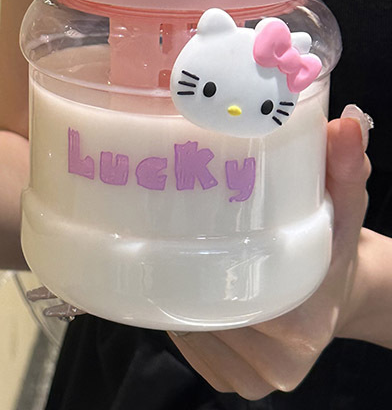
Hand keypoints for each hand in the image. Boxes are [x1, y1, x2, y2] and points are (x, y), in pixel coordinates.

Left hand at [168, 107, 371, 399]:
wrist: (342, 291)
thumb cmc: (334, 243)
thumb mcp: (344, 204)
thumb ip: (344, 168)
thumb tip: (345, 124)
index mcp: (301, 326)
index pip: (230, 300)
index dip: (198, 267)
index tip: (178, 232)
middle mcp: (278, 364)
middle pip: (204, 318)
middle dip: (180, 277)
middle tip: (163, 234)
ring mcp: (254, 380)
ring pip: (190, 336)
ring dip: (176, 298)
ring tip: (171, 256)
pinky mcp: (235, 384)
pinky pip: (190, 352)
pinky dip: (181, 322)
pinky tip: (184, 290)